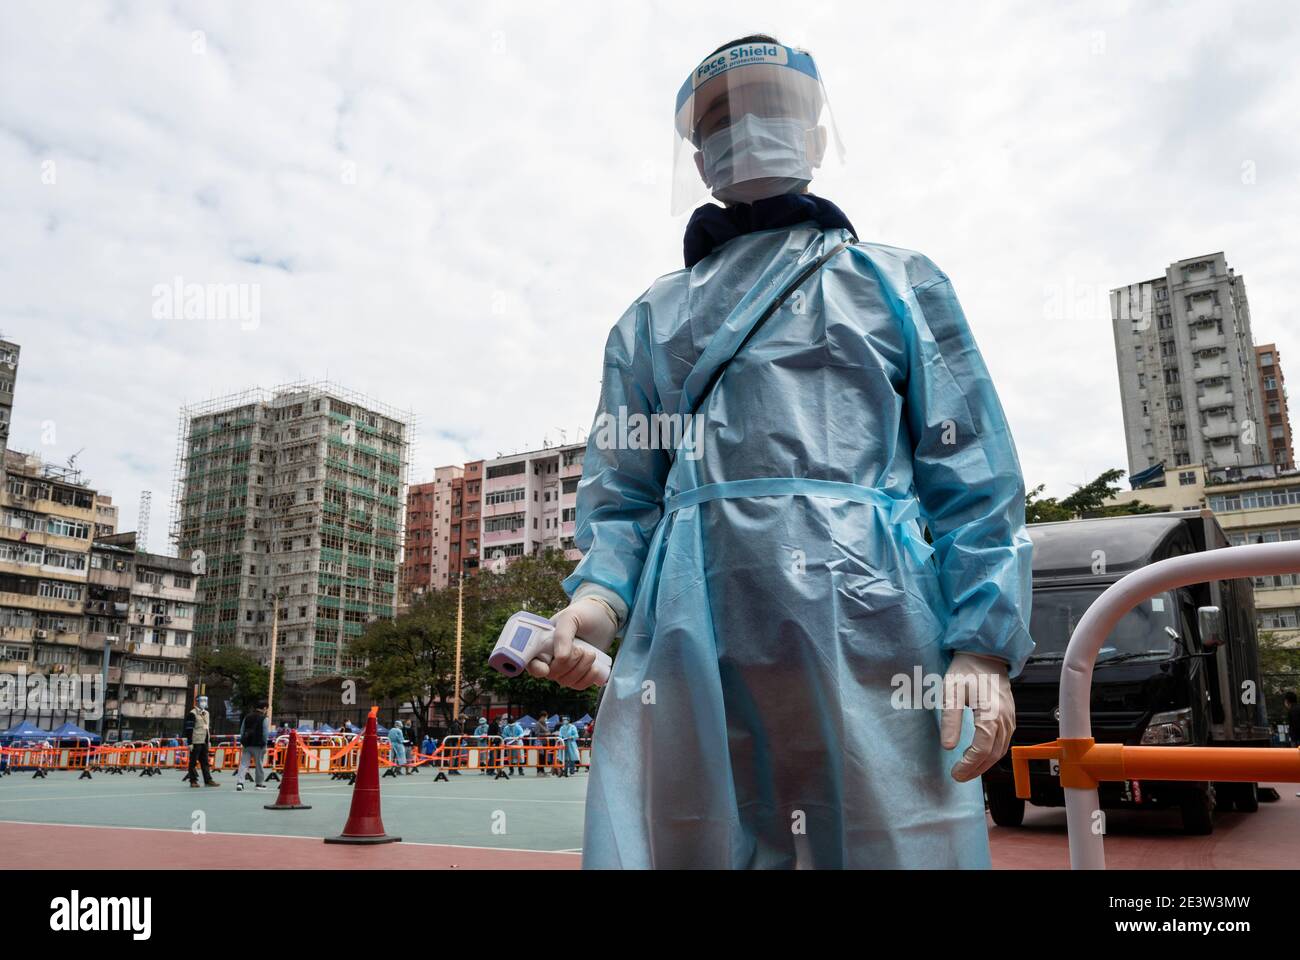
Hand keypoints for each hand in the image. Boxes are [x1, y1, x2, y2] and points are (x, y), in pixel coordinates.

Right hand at [526, 597, 616, 689]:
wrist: (604, 617)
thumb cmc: (583, 614)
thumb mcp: (570, 618)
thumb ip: (562, 635)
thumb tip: (560, 658)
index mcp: (541, 643)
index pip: (532, 662)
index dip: (536, 669)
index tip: (546, 669)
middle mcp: (550, 658)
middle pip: (551, 674)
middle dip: (569, 664)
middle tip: (581, 648)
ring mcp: (564, 668)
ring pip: (566, 681)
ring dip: (581, 669)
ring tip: (591, 653)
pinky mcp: (578, 674)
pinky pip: (578, 686)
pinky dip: (587, 679)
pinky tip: (595, 668)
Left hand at [940, 652, 1014, 781]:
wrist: (986, 653)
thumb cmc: (967, 669)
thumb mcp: (951, 691)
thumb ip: (950, 719)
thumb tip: (948, 746)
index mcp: (991, 714)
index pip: (982, 750)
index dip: (969, 765)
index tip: (955, 772)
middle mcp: (1005, 719)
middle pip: (994, 754)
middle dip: (976, 769)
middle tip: (959, 775)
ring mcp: (1010, 718)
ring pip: (1001, 750)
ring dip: (985, 763)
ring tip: (967, 769)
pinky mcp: (1010, 716)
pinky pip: (1004, 741)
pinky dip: (992, 753)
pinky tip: (980, 755)